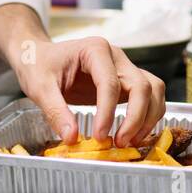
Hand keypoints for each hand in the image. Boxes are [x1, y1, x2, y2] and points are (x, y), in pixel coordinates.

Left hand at [13, 37, 165, 147]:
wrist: (38, 56)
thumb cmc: (38, 65)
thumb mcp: (40, 87)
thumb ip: (55, 111)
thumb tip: (73, 137)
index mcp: (95, 50)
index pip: (110, 83)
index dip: (107, 113)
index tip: (100, 136)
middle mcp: (116, 56)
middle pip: (141, 86)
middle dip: (135, 118)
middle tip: (119, 143)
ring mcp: (124, 67)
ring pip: (153, 90)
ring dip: (147, 118)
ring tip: (129, 141)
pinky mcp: (126, 81)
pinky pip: (149, 95)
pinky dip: (148, 115)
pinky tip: (133, 134)